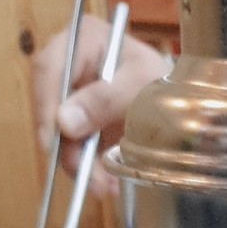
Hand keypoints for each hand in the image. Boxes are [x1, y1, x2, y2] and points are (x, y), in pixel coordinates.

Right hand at [32, 16, 167, 198]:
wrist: (181, 100)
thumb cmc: (164, 80)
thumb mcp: (141, 84)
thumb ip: (105, 99)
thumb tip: (64, 122)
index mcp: (84, 39)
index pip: (49, 69)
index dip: (45, 105)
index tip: (52, 141)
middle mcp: (72, 65)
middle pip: (52, 105)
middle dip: (67, 146)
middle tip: (86, 177)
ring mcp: (75, 95)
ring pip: (62, 133)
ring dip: (80, 164)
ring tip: (103, 187)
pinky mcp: (82, 122)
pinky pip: (77, 147)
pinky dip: (90, 168)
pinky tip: (107, 183)